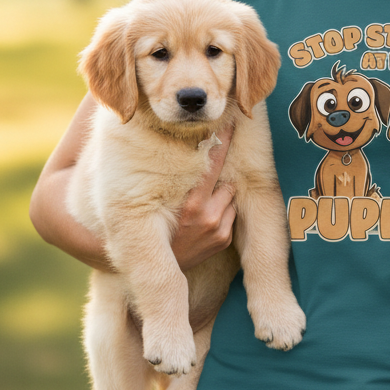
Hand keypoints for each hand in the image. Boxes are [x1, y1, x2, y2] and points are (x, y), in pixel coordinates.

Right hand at [170, 127, 236, 271]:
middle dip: (218, 183)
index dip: (222, 143)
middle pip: (225, 183)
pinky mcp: (224, 239)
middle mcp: (208, 216)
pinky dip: (223, 214)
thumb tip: (192, 155)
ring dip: (221, 199)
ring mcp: (219, 229)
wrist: (162, 265)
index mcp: (191, 204)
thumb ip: (178, 183)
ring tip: (201, 211)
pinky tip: (206, 223)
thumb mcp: (163, 204)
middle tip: (204, 188)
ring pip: (230, 198)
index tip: (230, 124)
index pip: (212, 166)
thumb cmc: (159, 228)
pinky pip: (231, 215)